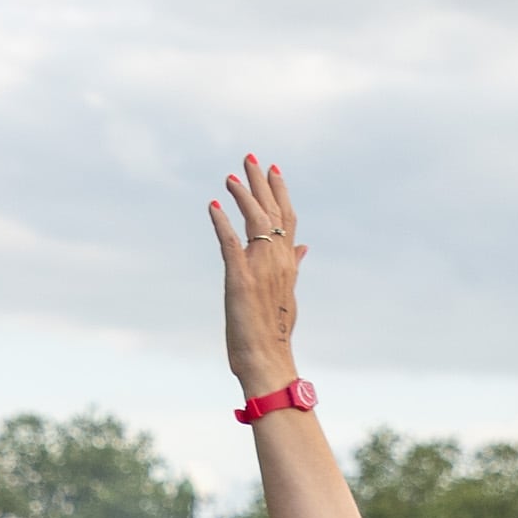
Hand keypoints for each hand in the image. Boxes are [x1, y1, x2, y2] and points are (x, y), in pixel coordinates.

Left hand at [207, 153, 306, 397]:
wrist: (267, 359)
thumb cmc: (275, 332)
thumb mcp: (289, 293)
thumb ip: (295, 265)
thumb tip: (304, 246)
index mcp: (289, 262)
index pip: (287, 217)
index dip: (280, 191)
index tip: (273, 169)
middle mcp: (278, 259)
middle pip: (272, 210)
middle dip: (261, 182)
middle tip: (250, 158)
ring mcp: (260, 267)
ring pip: (254, 219)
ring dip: (243, 194)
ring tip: (231, 177)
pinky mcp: (240, 278)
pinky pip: (230, 243)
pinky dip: (221, 222)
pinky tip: (213, 206)